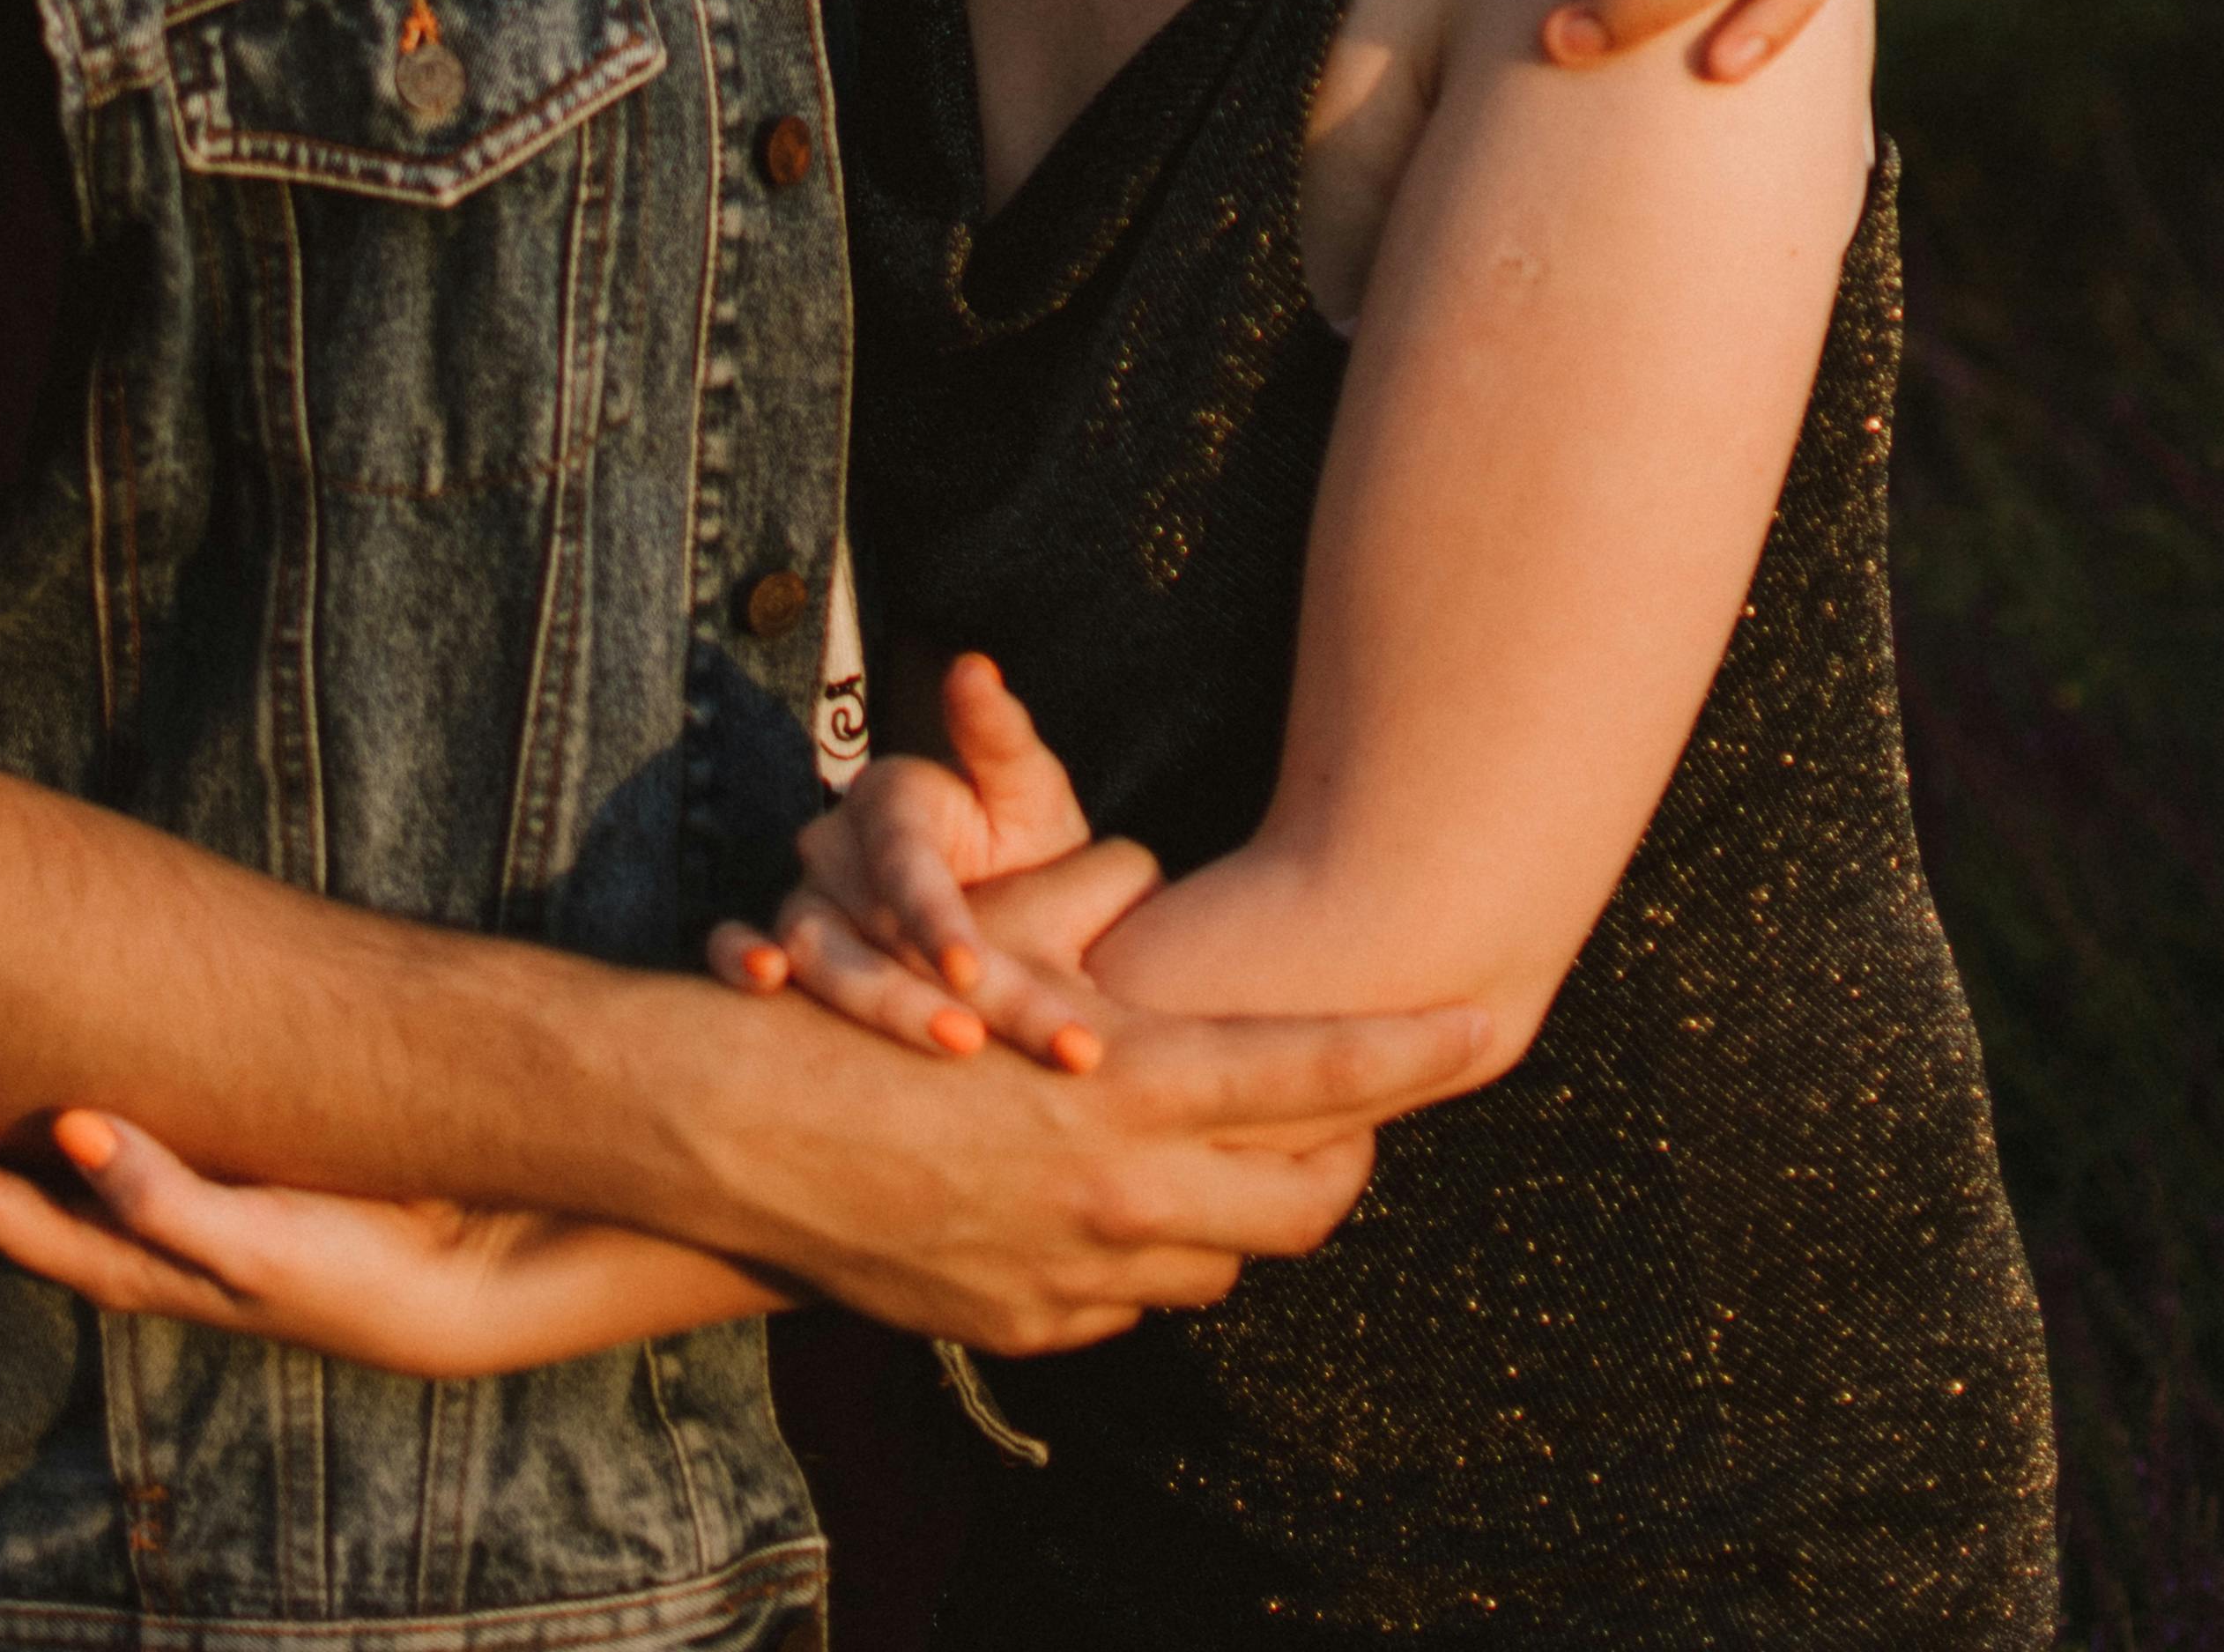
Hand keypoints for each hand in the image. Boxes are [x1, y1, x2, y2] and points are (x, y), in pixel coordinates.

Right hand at [0, 1068, 747, 1375]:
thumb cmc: (418, 1175)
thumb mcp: (306, 1102)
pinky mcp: (278, 1261)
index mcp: (152, 1212)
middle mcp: (158, 1254)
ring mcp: (209, 1266)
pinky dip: (132, 1181)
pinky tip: (76, 1127)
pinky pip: (184, 1222)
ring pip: (53, 1230)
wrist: (527, 1254)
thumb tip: (190, 949)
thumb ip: (240, 1050)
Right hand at [664, 974, 1487, 1349]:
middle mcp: (1120, 1197)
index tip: (1490, 1023)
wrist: (734, 1134)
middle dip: (1347, 1164)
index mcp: (1129, 1088)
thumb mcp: (1000, 942)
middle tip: (1351, 1122)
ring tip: (1211, 1151)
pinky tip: (1097, 1197)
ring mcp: (1072, 1279)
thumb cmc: (867, 1010)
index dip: (1418, 1054)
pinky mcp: (1022, 1330)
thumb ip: (1101, 920)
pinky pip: (1125, 1303)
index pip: (1318, 1079)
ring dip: (1232, 1215)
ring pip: (1219, 1269)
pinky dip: (1136, 1254)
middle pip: (1305, 1208)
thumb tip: (1156, 892)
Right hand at [707, 656, 1153, 1068]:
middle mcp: (833, 843)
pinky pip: (730, 948)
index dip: (936, 918)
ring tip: (945, 1048)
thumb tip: (973, 666)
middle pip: (863, 925)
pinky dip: (733, 962)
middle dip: (921, 995)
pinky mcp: (785, 943)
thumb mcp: (1025, 784)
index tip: (971, 971)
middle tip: (975, 1044)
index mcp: (890, 798)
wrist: (1014, 898)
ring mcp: (802, 896)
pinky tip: (763, 985)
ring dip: (877, 1010)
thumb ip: (997, 732)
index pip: (903, 863)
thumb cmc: (1020, 834)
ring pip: (815, 954)